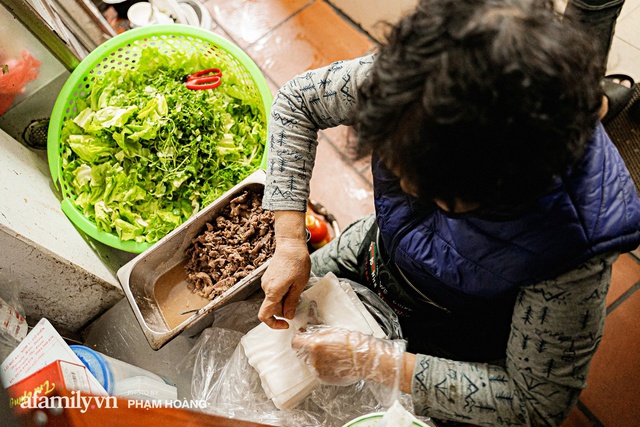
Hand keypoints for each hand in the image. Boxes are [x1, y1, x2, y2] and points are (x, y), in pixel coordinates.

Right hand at [258, 211, 309, 328]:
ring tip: (297, 289)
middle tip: (299, 302)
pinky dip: (282, 293)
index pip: (265, 315)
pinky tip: (292, 284)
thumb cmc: (297, 263)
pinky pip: (274, 291)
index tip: (286, 324)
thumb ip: (292, 302)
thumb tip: (288, 316)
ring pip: (274, 300)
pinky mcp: (268, 278)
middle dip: (284, 310)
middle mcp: (266, 288)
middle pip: (272, 308)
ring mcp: (266, 282)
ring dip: (284, 301)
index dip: (274, 324)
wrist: (291, 245)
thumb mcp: (299, 285)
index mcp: (273, 291)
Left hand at [291, 326, 406, 386]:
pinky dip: (322, 367)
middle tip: (321, 345)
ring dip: (316, 358)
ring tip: (331, 355)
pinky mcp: (323, 379)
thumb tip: (305, 332)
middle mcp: (313, 359)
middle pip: (301, 353)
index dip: (298, 339)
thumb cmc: (351, 342)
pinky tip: (333, 362)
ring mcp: (317, 370)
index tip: (302, 337)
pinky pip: (317, 371)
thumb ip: (316, 333)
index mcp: (314, 345)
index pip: (295, 342)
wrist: (364, 358)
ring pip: (309, 363)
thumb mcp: (332, 331)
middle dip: (308, 349)